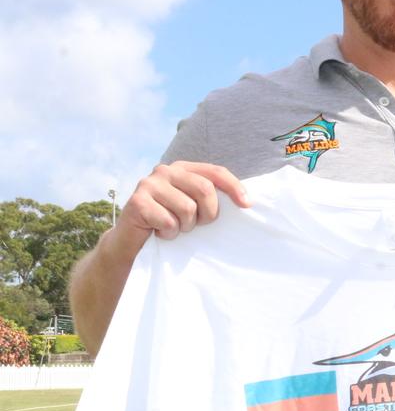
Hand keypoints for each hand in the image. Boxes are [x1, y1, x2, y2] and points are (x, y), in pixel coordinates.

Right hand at [116, 162, 249, 248]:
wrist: (131, 242)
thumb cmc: (168, 222)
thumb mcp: (193, 206)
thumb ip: (211, 197)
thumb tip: (246, 200)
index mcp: (183, 168)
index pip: (216, 171)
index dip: (234, 187)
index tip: (247, 205)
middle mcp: (165, 170)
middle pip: (205, 190)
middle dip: (208, 214)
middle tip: (195, 225)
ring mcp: (148, 184)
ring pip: (188, 209)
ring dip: (184, 227)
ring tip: (173, 227)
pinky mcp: (137, 202)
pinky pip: (169, 222)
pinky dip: (168, 234)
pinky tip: (158, 232)